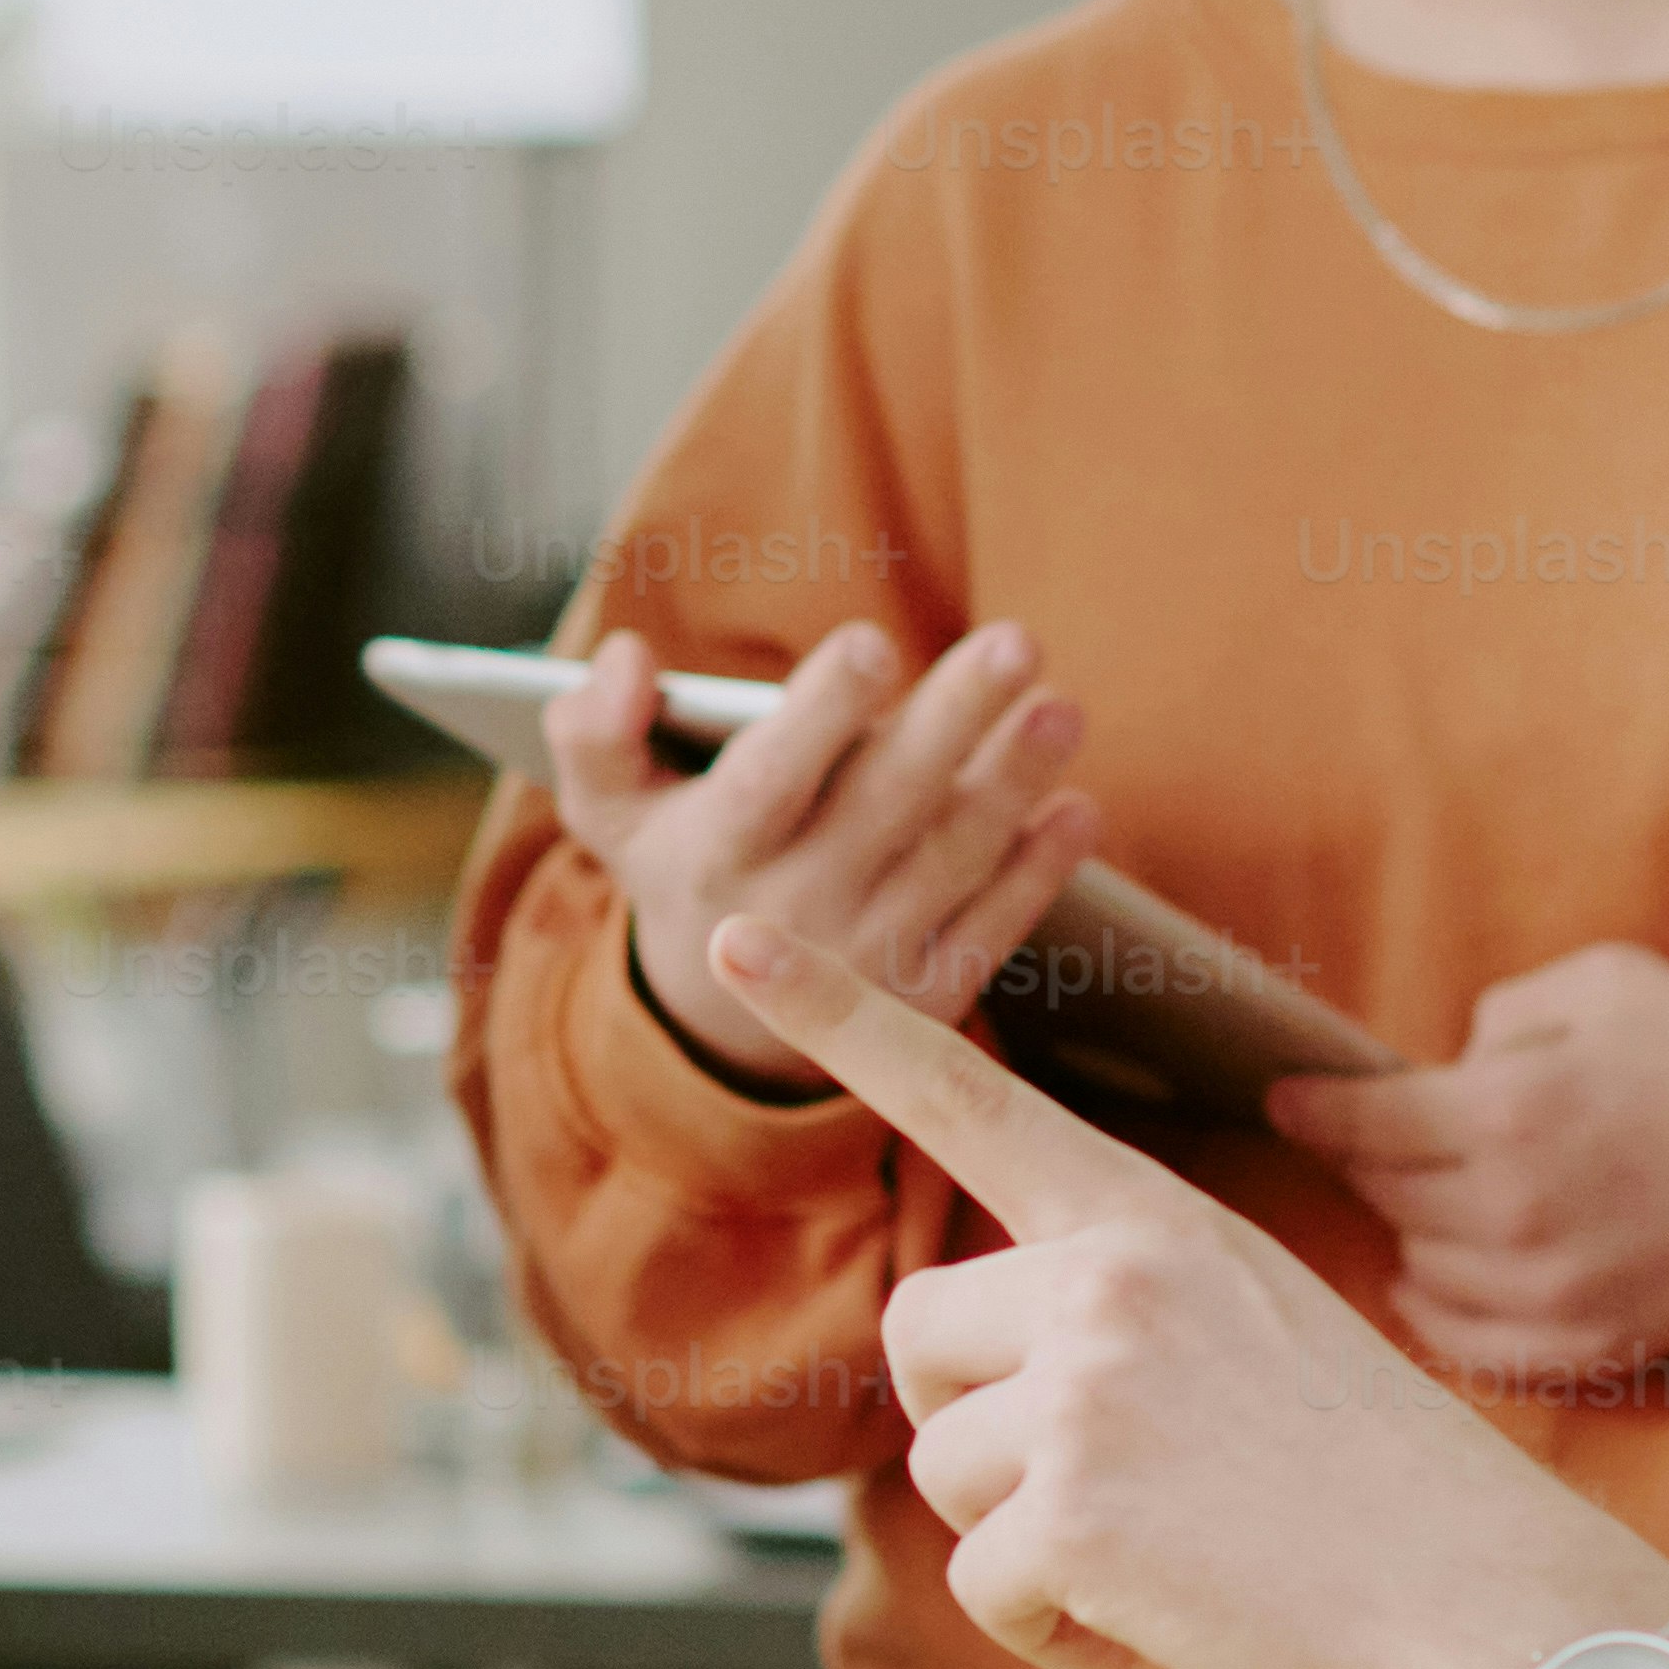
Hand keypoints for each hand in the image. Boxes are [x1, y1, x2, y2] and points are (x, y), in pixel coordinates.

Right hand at [554, 622, 1104, 1096]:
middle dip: (954, 721)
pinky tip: (1075, 810)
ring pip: (951, 861)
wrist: (720, 1026)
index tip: (873, 644)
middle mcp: (794, 913)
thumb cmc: (680, 865)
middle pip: (885, 805)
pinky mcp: (925, 999)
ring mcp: (867, 963)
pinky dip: (1037, 874)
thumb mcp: (609, 810)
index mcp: (716, 851)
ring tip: (1061, 710)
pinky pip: (991, 930)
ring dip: (1013, 784)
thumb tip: (625, 656)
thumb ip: (593, 731)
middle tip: (1018, 643)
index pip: (769, 780)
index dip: (820, 713)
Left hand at [683, 907, 1668, 1668]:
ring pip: (944, 1472)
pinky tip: (1163, 1622)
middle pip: (915, 1338)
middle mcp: (1106, 1274)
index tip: (738, 938)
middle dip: (973, 1423)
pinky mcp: (1072, 1512)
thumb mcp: (1249, 1323)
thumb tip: (971, 1373)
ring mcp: (1086, 1388)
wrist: (1477, 1590)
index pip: (968, 1095)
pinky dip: (1055, 1632)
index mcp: (1149, 1216)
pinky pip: (985, 1588)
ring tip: (1163, 1554)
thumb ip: (1112, 1306)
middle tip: (1101, 1481)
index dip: (842, 1013)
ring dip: (1025, 1541)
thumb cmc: (1367, 1478)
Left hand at [1268, 944, 1668, 1385]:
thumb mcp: (1605, 984)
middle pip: (1385, 1196)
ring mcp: (1546, 1292)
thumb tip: (1446, 1069)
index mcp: (1509, 1112)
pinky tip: (1436, 1276)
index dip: (1312, 1110)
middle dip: (1374, 1160)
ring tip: (1447, 1192)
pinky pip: (1466, 1345)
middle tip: (1386, 1136)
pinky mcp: (1583, 1346)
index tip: (1280, 1099)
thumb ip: (1503, 1015)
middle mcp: (1512, 1213)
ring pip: (1418, 1266)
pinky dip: (1437, 1310)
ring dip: (1416, 1226)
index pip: (1364, 1124)